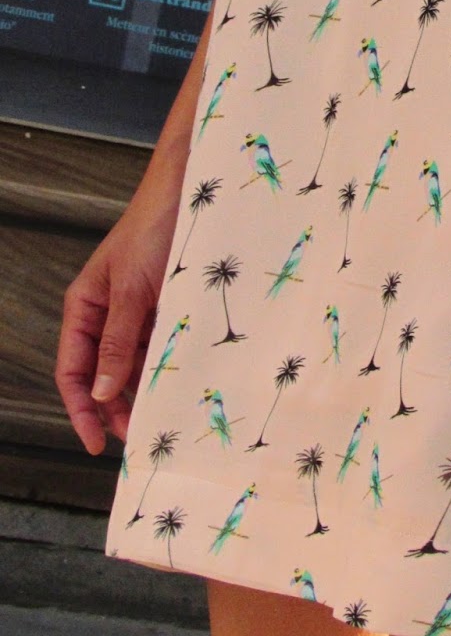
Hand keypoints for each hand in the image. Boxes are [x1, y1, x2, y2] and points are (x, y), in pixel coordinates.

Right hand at [55, 179, 180, 454]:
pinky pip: (159, 344)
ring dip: (143, 389)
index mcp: (85, 307)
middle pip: (103, 373)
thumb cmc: (154, 228)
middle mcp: (107, 312)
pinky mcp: (165, 304)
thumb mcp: (132, 289)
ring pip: (133, 362)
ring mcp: (137, 309)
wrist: (191, 191)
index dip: (81, 410)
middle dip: (115, 408)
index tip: (96, 443)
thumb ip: (118, 341)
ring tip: (161, 416)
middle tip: (138, 437)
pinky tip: (179, 382)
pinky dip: (165, 365)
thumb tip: (101, 393)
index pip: (73, 371)